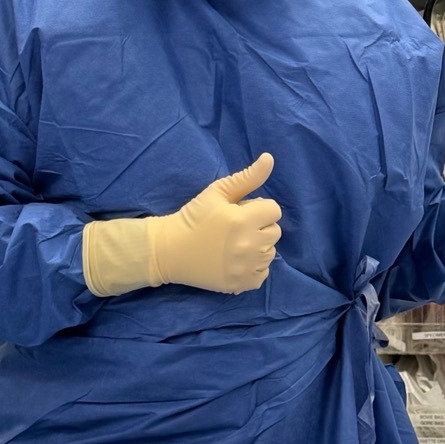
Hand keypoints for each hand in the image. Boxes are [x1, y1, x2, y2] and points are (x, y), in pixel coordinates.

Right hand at [146, 153, 281, 293]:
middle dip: (259, 226)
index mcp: (243, 220)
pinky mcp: (240, 284)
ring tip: (235, 244)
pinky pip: (262, 273)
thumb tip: (269, 158)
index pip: (273, 210)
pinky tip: (236, 261)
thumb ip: (247, 177)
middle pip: (275, 232)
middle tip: (237, 228)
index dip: (258, 208)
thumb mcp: (217, 192)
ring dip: (258, 246)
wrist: (170, 250)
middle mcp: (248, 245)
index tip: (240, 212)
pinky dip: (253, 267)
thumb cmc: (194, 217)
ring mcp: (245, 268)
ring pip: (270, 253)